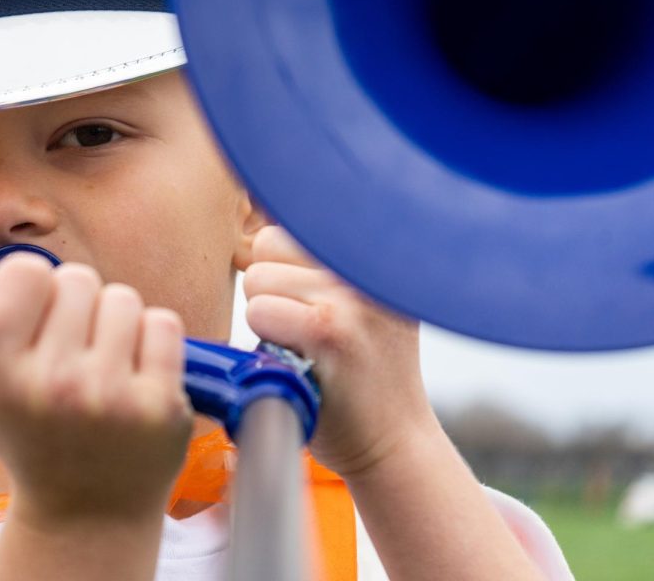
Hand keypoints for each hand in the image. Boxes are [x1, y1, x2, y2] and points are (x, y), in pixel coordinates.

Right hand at [0, 254, 192, 521]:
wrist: (87, 512)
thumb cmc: (21, 438)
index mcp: (4, 375)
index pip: (26, 271)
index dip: (30, 284)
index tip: (32, 310)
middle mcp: (58, 385)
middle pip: (78, 278)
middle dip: (74, 302)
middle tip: (68, 341)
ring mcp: (115, 397)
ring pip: (123, 298)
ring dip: (113, 319)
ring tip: (100, 358)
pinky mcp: (161, 405)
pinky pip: (162, 324)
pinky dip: (150, 338)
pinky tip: (133, 370)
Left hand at [243, 226, 436, 477]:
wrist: (395, 442)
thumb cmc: (361, 373)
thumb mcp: (362, 302)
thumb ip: (322, 262)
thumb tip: (260, 211)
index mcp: (377, 252)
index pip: (294, 220)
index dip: (281, 263)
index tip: (302, 299)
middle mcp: (370, 264)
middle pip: (269, 245)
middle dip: (272, 287)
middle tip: (308, 330)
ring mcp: (353, 295)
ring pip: (258, 278)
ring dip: (267, 315)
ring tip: (306, 346)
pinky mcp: (331, 329)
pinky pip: (259, 312)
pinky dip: (264, 341)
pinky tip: (300, 363)